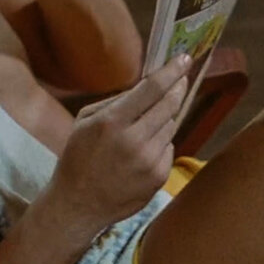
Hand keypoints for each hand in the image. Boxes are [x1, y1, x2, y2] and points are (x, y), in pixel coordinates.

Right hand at [47, 54, 191, 231]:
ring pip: (171, 126)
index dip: (172, 71)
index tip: (185, 58)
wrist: (78, 204)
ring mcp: (150, 161)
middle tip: (181, 79)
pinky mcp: (159, 177)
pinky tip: (141, 152)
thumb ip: (116, 101)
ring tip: (144, 126)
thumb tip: (147, 85)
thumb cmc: (78, 157)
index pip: (152, 89)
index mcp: (112, 122)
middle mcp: (134, 141)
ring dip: (164, 119)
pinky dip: (160, 144)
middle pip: (169, 105)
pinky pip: (169, 148)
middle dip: (178, 89)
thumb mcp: (86, 121)